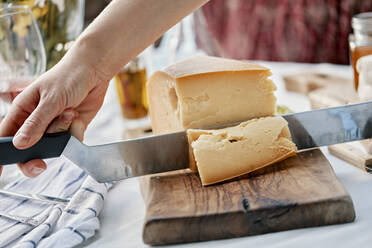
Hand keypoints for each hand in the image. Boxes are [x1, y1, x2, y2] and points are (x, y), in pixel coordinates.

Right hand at [0, 52, 109, 177]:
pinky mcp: (71, 129)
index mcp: (22, 112)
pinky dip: (76, 130)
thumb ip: (36, 123)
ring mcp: (54, 126)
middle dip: (36, 157)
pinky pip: (71, 141)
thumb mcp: (50, 99)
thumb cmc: (67, 77)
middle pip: (29, 150)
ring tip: (69, 112)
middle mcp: (36, 121)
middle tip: (41, 164)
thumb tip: (20, 145)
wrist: (93, 71)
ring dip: (63, 131)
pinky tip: (78, 116)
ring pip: (54, 146)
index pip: (6, 138)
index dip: (2, 156)